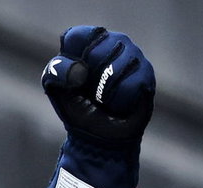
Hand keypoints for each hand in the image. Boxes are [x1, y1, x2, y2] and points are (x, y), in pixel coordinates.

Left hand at [41, 26, 154, 145]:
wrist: (98, 136)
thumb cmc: (77, 109)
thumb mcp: (57, 90)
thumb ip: (55, 72)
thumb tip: (80, 70)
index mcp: (87, 43)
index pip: (76, 37)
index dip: (73, 60)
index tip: (74, 78)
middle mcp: (112, 42)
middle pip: (100, 48)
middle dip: (91, 77)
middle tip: (91, 91)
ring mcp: (133, 55)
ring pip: (119, 65)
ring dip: (106, 91)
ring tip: (105, 98)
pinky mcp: (147, 73)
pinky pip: (133, 82)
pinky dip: (121, 99)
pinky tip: (120, 103)